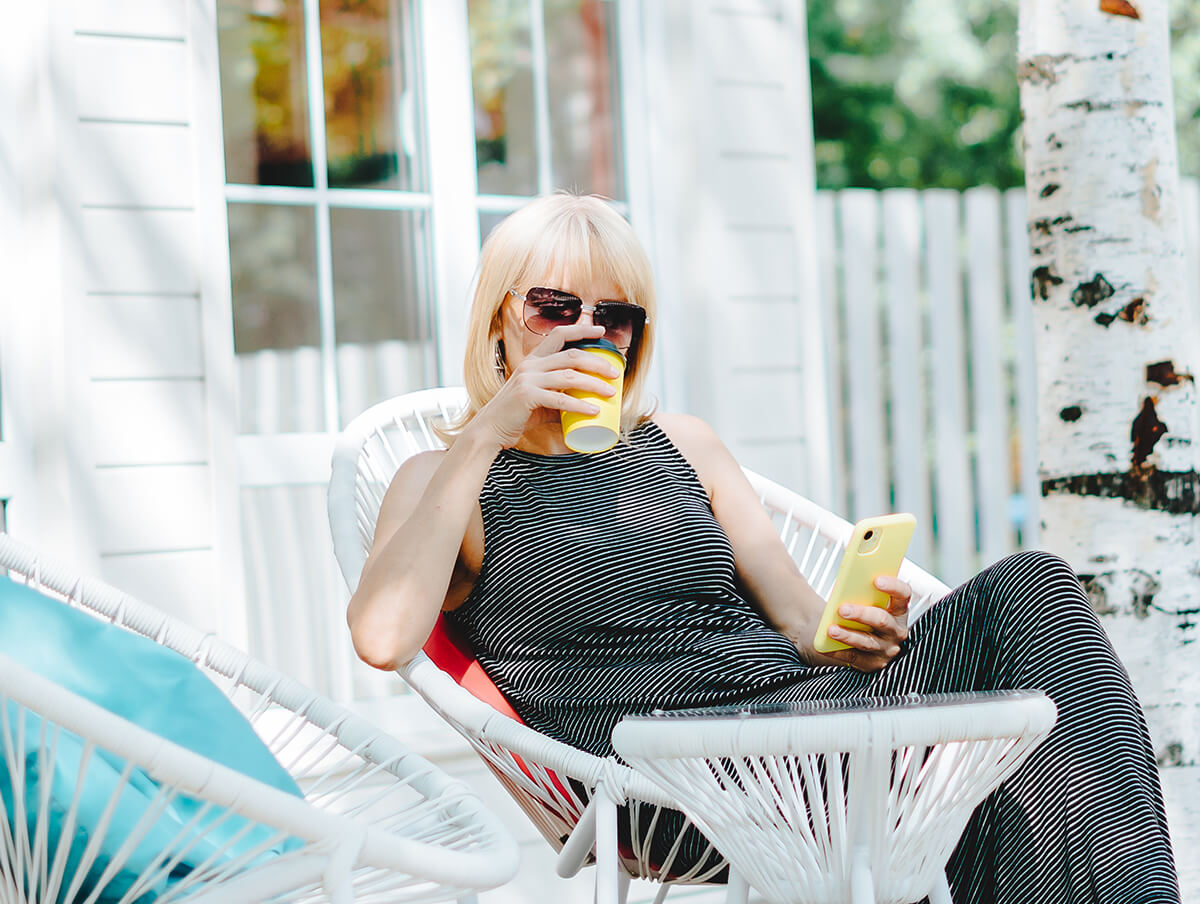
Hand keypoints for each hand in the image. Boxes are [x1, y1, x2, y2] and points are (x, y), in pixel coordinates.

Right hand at [469, 323, 619, 447]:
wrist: (490, 429)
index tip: (600, 332)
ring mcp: (528, 380)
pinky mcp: (527, 397)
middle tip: (615, 372)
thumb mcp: (539, 399)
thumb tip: (586, 402)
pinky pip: (560, 400)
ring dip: (594, 384)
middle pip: (571, 355)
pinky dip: (580, 406)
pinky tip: (594, 410)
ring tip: (610, 392)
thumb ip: (559, 396)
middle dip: (597, 361)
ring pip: (569, 376)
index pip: (559, 335)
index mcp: (534, 361)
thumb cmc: (517, 414)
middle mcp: (531, 365)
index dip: (581, 330)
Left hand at [819, 576, 910, 671]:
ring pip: (867, 642)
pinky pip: (854, 657)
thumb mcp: (863, 600)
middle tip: (842, 609)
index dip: (893, 586)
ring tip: (830, 629)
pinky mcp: (872, 664)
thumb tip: (846, 585)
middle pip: (882, 620)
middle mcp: (896, 631)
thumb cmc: (858, 611)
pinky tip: (824, 646)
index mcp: (898, 610)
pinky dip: (837, 651)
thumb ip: (860, 592)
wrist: (852, 634)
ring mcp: (886, 649)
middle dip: (862, 614)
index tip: (876, 580)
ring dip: (848, 635)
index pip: (903, 595)